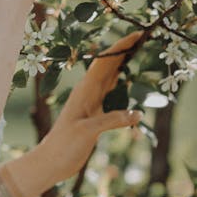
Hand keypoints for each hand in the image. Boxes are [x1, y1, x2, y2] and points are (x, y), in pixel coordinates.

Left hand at [40, 31, 142, 185]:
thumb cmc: (64, 146)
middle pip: (109, 64)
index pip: (105, 62)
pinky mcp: (94, 113)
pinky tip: (126, 78)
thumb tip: (137, 113)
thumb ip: (110, 121)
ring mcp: (91, 102)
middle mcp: (88, 92)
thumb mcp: (87, 132)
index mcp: (85, 91)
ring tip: (138, 50)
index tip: (137, 34)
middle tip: (144, 37)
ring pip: (109, 76)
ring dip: (123, 62)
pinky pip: (110, 91)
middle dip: (124, 49)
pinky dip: (120, 81)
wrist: (52, 162)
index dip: (120, 47)